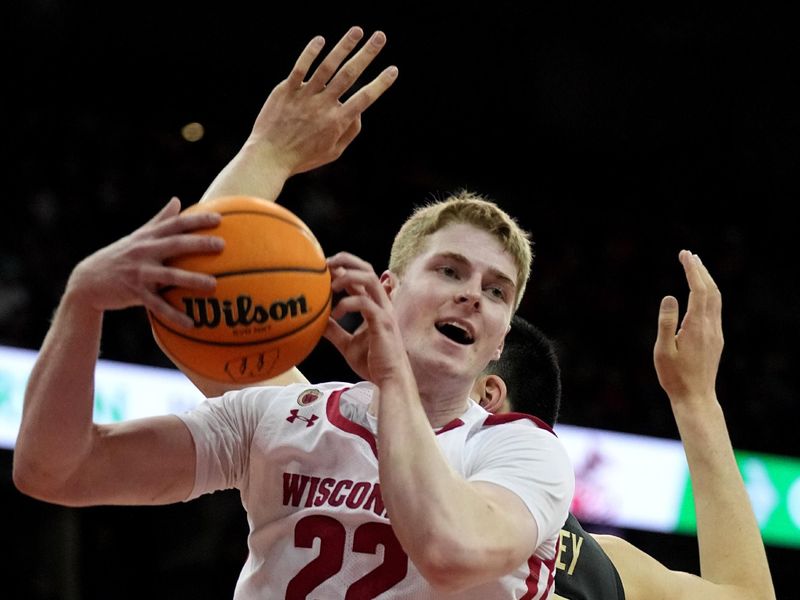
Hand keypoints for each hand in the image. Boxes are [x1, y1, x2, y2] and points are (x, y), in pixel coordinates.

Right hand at [67, 198, 223, 327]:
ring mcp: (139, 272)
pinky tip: (191, 323)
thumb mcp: (138, 236)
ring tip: (213, 284)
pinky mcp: (134, 292)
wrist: (87, 280)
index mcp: (147, 237)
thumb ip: (159, 220)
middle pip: (175, 244)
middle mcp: (144, 251)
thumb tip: (177, 200)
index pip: (175, 224)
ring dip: (192, 280)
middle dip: (198, 244)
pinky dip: (173, 314)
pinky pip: (157, 305)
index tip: (219, 219)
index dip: (196, 220)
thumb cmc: (120, 255)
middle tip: (221, 245)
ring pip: (169, 275)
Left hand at [247, 26, 397, 176]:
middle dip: (367, 54)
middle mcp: (323, 106)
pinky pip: (300, 68)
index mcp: (337, 122)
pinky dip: (310, 53)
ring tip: (358, 31)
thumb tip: (360, 110)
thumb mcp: (333, 152)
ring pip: (327, 66)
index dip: (380, 83)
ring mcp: (304, 97)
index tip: (393, 69)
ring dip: (344, 46)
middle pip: (349, 75)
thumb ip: (349, 131)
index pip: (364, 99)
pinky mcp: (286, 91)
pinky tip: (321, 40)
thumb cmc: (303, 157)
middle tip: (380, 37)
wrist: (269, 157)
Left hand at [323, 252, 407, 382]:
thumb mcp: (347, 344)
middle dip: (346, 261)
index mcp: (374, 305)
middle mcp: (381, 303)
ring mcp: (384, 311)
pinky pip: (365, 303)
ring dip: (347, 276)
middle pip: (366, 269)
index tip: (323, 269)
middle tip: (326, 265)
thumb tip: (316, 323)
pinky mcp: (383, 322)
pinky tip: (334, 314)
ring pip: (369, 279)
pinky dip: (347, 304)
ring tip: (331, 285)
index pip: (360, 277)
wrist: (389, 380)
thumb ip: (334, 331)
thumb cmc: (373, 363)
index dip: (343, 268)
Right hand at [653, 250, 723, 405]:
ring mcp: (716, 333)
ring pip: (716, 299)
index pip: (698, 290)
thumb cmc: (674, 376)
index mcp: (696, 326)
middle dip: (700, 270)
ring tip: (695, 267)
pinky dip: (708, 293)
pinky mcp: (716, 339)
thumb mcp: (662, 350)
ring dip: (706, 280)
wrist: (695, 397)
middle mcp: (710, 327)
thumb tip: (669, 297)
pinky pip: (715, 309)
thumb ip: (666, 322)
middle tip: (688, 254)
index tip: (684, 255)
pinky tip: (700, 293)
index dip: (692, 270)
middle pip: (711, 290)